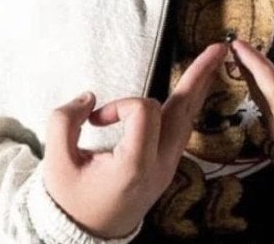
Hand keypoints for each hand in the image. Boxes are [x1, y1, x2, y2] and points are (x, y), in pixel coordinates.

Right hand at [40, 42, 225, 237]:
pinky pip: (183, 128)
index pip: (143, 111)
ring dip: (199, 86)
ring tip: (213, 59)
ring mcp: (168, 167)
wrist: (87, 234)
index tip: (96, 119)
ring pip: (189, 118)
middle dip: (200, 76)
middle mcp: (159, 165)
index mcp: (134, 166)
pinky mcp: (167, 166)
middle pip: (185, 111)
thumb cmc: (71, 201)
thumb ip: (64, 122)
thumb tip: (88, 98)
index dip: (119, 105)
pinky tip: (195, 87)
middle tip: (218, 48)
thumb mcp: (55, 163)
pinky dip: (189, 104)